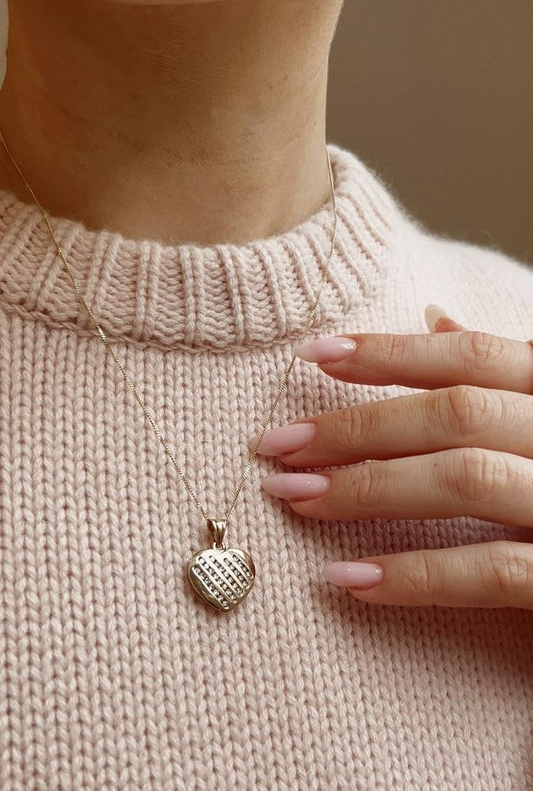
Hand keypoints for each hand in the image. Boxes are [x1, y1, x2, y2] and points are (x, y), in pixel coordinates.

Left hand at [251, 305, 532, 608]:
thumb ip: (505, 375)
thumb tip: (434, 318)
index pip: (473, 358)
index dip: (389, 352)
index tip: (312, 354)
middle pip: (457, 413)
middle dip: (358, 425)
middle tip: (276, 443)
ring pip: (467, 478)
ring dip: (369, 487)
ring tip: (294, 497)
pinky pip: (492, 573)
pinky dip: (415, 576)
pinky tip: (347, 579)